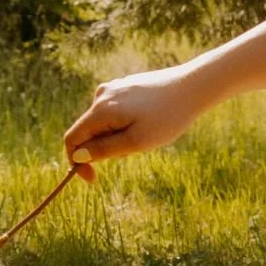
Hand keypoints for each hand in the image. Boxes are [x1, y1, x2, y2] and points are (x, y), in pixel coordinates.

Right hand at [62, 64, 211, 177]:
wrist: (193, 87)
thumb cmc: (167, 118)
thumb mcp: (136, 142)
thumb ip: (104, 150)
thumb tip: (77, 156)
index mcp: (100, 110)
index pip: (72, 139)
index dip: (76, 162)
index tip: (94, 180)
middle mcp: (101, 95)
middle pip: (88, 132)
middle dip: (104, 149)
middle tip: (137, 150)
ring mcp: (113, 88)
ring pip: (103, 123)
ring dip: (117, 137)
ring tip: (147, 134)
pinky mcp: (125, 86)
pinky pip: (115, 113)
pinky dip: (125, 125)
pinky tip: (150, 121)